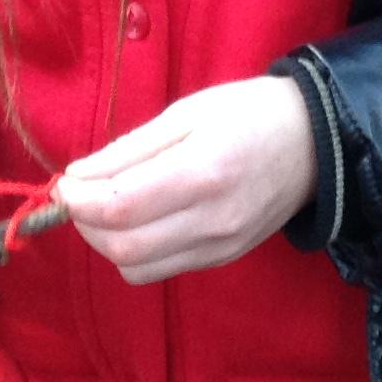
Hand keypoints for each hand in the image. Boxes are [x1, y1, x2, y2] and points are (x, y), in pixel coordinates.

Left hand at [59, 74, 315, 284]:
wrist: (314, 142)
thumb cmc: (248, 113)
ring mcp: (221, 246)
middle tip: (81, 194)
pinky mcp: (223, 258)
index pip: (119, 206)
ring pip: (137, 268)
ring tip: (110, 207)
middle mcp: (213, 219)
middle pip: (123, 247)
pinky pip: (161, 269)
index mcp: (203, 171)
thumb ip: (129, 148)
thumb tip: (77, 177)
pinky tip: (142, 219)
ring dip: (107, 242)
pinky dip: (136, 251)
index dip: (78, 199)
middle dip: (85, 224)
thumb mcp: (187, 112)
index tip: (67, 180)